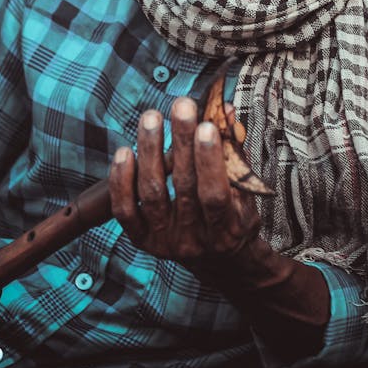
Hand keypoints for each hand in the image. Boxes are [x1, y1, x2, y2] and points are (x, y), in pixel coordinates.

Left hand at [108, 97, 261, 266]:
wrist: (220, 261)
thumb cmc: (235, 216)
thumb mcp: (245, 188)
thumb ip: (234, 149)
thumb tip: (223, 108)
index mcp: (226, 229)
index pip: (215, 194)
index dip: (209, 160)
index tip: (206, 124)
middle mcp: (194, 240)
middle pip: (183, 186)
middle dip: (181, 141)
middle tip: (181, 105)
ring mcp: (165, 242)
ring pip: (152, 194)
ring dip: (150, 151)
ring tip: (152, 117)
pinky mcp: (142, 241)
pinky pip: (125, 211)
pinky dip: (122, 181)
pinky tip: (125, 151)